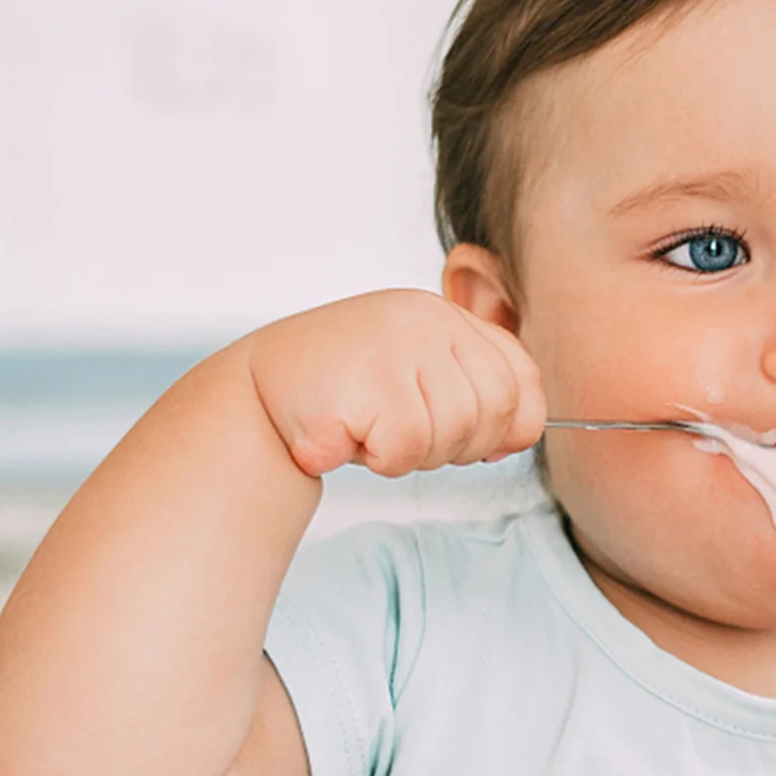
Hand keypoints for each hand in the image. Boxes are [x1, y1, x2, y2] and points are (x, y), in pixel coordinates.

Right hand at [246, 289, 545, 477]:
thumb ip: (473, 395)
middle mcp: (427, 320)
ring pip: (452, 434)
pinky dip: (379, 459)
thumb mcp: (418, 378)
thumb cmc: (343, 394)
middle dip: (459, 446)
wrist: (255, 395)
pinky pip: (407, 449)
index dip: (513, 424)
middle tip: (406, 438)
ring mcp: (397, 347)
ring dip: (412, 455)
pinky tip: (346, 436)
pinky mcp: (366, 382)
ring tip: (369, 430)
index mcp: (445, 316)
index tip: (483, 444)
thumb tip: (518, 438)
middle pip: (495, 411)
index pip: (520, 377)